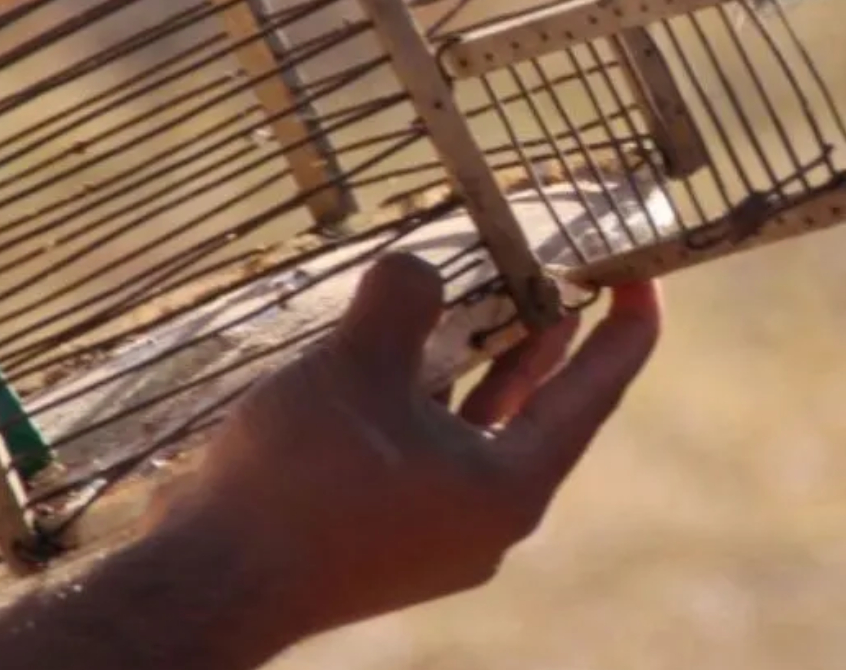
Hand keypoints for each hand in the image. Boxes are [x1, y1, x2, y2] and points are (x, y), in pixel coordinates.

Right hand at [162, 253, 661, 640]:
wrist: (205, 586)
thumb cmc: (295, 484)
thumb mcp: (356, 369)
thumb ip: (404, 301)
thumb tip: (419, 266)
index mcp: (511, 486)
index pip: (598, 388)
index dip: (628, 320)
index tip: (640, 263)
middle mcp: (489, 515)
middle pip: (546, 404)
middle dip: (556, 329)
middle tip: (570, 259)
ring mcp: (439, 527)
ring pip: (485, 421)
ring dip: (493, 354)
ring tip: (504, 283)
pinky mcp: (388, 528)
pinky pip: (434, 442)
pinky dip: (437, 388)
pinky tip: (412, 342)